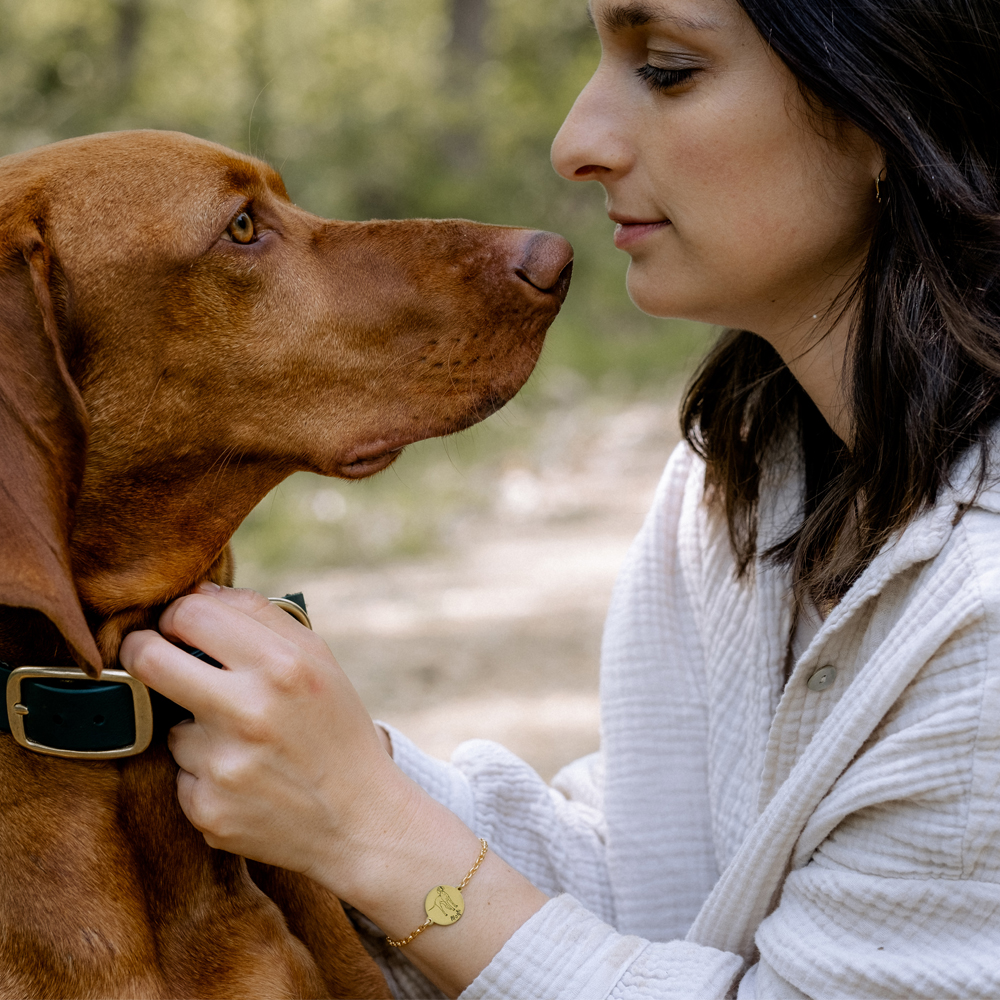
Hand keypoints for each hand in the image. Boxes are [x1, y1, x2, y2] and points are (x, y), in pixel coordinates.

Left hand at [120, 583, 547, 996]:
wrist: (360, 820)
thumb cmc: (336, 729)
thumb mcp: (318, 659)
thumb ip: (260, 616)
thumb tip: (195, 593)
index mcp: (282, 664)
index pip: (190, 615)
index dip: (175, 617)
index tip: (175, 627)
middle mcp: (250, 711)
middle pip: (149, 661)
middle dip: (140, 652)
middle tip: (148, 656)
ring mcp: (225, 764)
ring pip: (172, 727)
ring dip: (196, 732)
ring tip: (247, 746)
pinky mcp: (207, 809)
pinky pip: (182, 776)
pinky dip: (206, 776)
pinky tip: (247, 782)